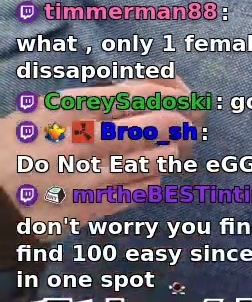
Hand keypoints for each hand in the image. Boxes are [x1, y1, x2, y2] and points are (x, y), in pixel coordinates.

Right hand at [5, 78, 199, 228]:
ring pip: (156, 160)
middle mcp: (85, 140)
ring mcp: (90, 176)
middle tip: (183, 125)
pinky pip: (141, 191)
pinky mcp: (91, 207)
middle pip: (156, 124)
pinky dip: (151, 181)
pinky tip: (148, 177)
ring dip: (168, 153)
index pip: (139, 93)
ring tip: (167, 151)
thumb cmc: (19, 146)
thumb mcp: (46, 111)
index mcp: (73, 110)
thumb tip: (141, 94)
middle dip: (177, 122)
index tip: (181, 98)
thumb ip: (91, 102)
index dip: (169, 94)